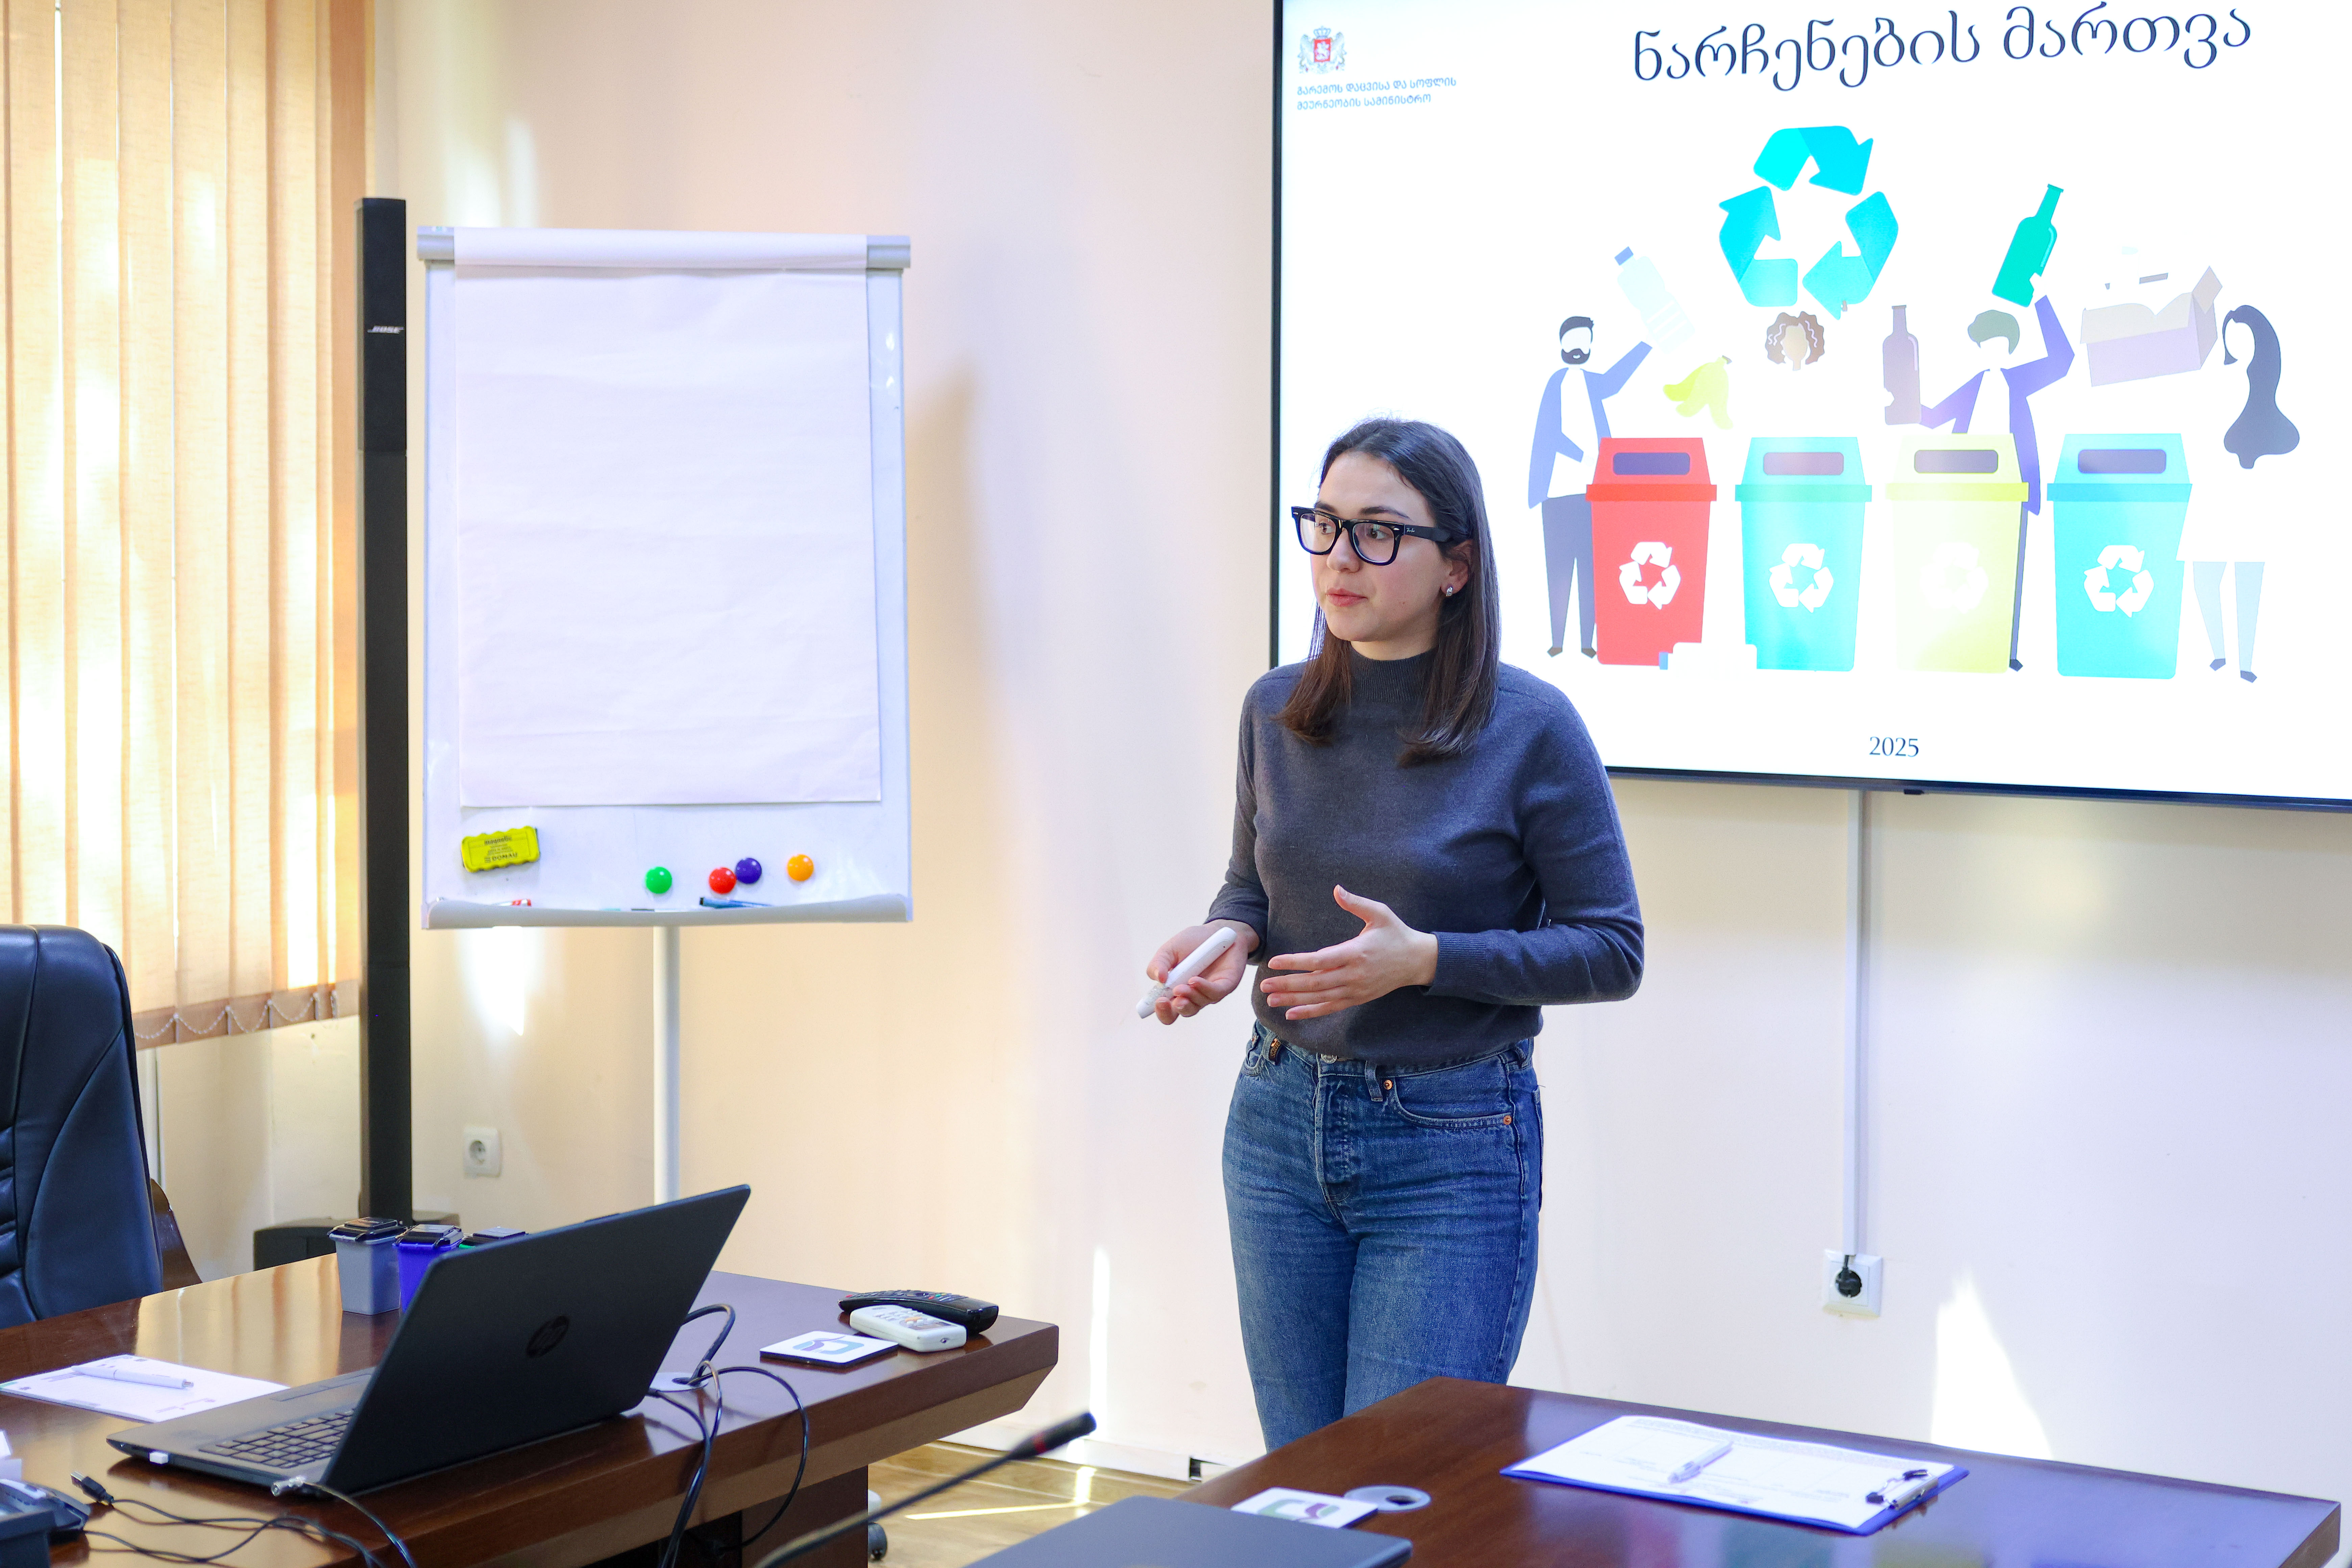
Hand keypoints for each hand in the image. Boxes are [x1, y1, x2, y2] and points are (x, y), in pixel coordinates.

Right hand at [1145, 921, 1257, 1025]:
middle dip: (1172, 1010)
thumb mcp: (1170, 949)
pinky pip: (1214, 993)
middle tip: (1165, 1001)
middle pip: (1181, 1012)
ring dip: (1187, 997)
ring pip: (1197, 1005)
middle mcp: (1192, 995)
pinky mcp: (1224, 986)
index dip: (1161, 1011)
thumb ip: (1159, 963)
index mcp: (1175, 989)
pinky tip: (1194, 981)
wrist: (1219, 930)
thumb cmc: (1193, 942)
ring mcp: (1208, 993)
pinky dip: (1203, 988)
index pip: (1167, 1009)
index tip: (1157, 1002)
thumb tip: (1157, 979)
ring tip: (1180, 987)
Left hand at [1260, 886, 1437, 1020]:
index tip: (1275, 962)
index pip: (1320, 960)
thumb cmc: (1396, 934)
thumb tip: (1337, 889)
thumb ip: (1356, 903)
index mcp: (1356, 953)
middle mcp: (1353, 975)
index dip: (1296, 963)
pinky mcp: (1357, 998)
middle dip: (1288, 984)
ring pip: (1320, 998)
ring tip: (1270, 1000)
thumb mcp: (1380, 913)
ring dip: (1294, 1000)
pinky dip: (1311, 1012)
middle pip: (1315, 983)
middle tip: (1264, 984)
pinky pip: (1330, 1007)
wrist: (1418, 961)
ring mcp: (1355, 990)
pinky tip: (1292, 1013)